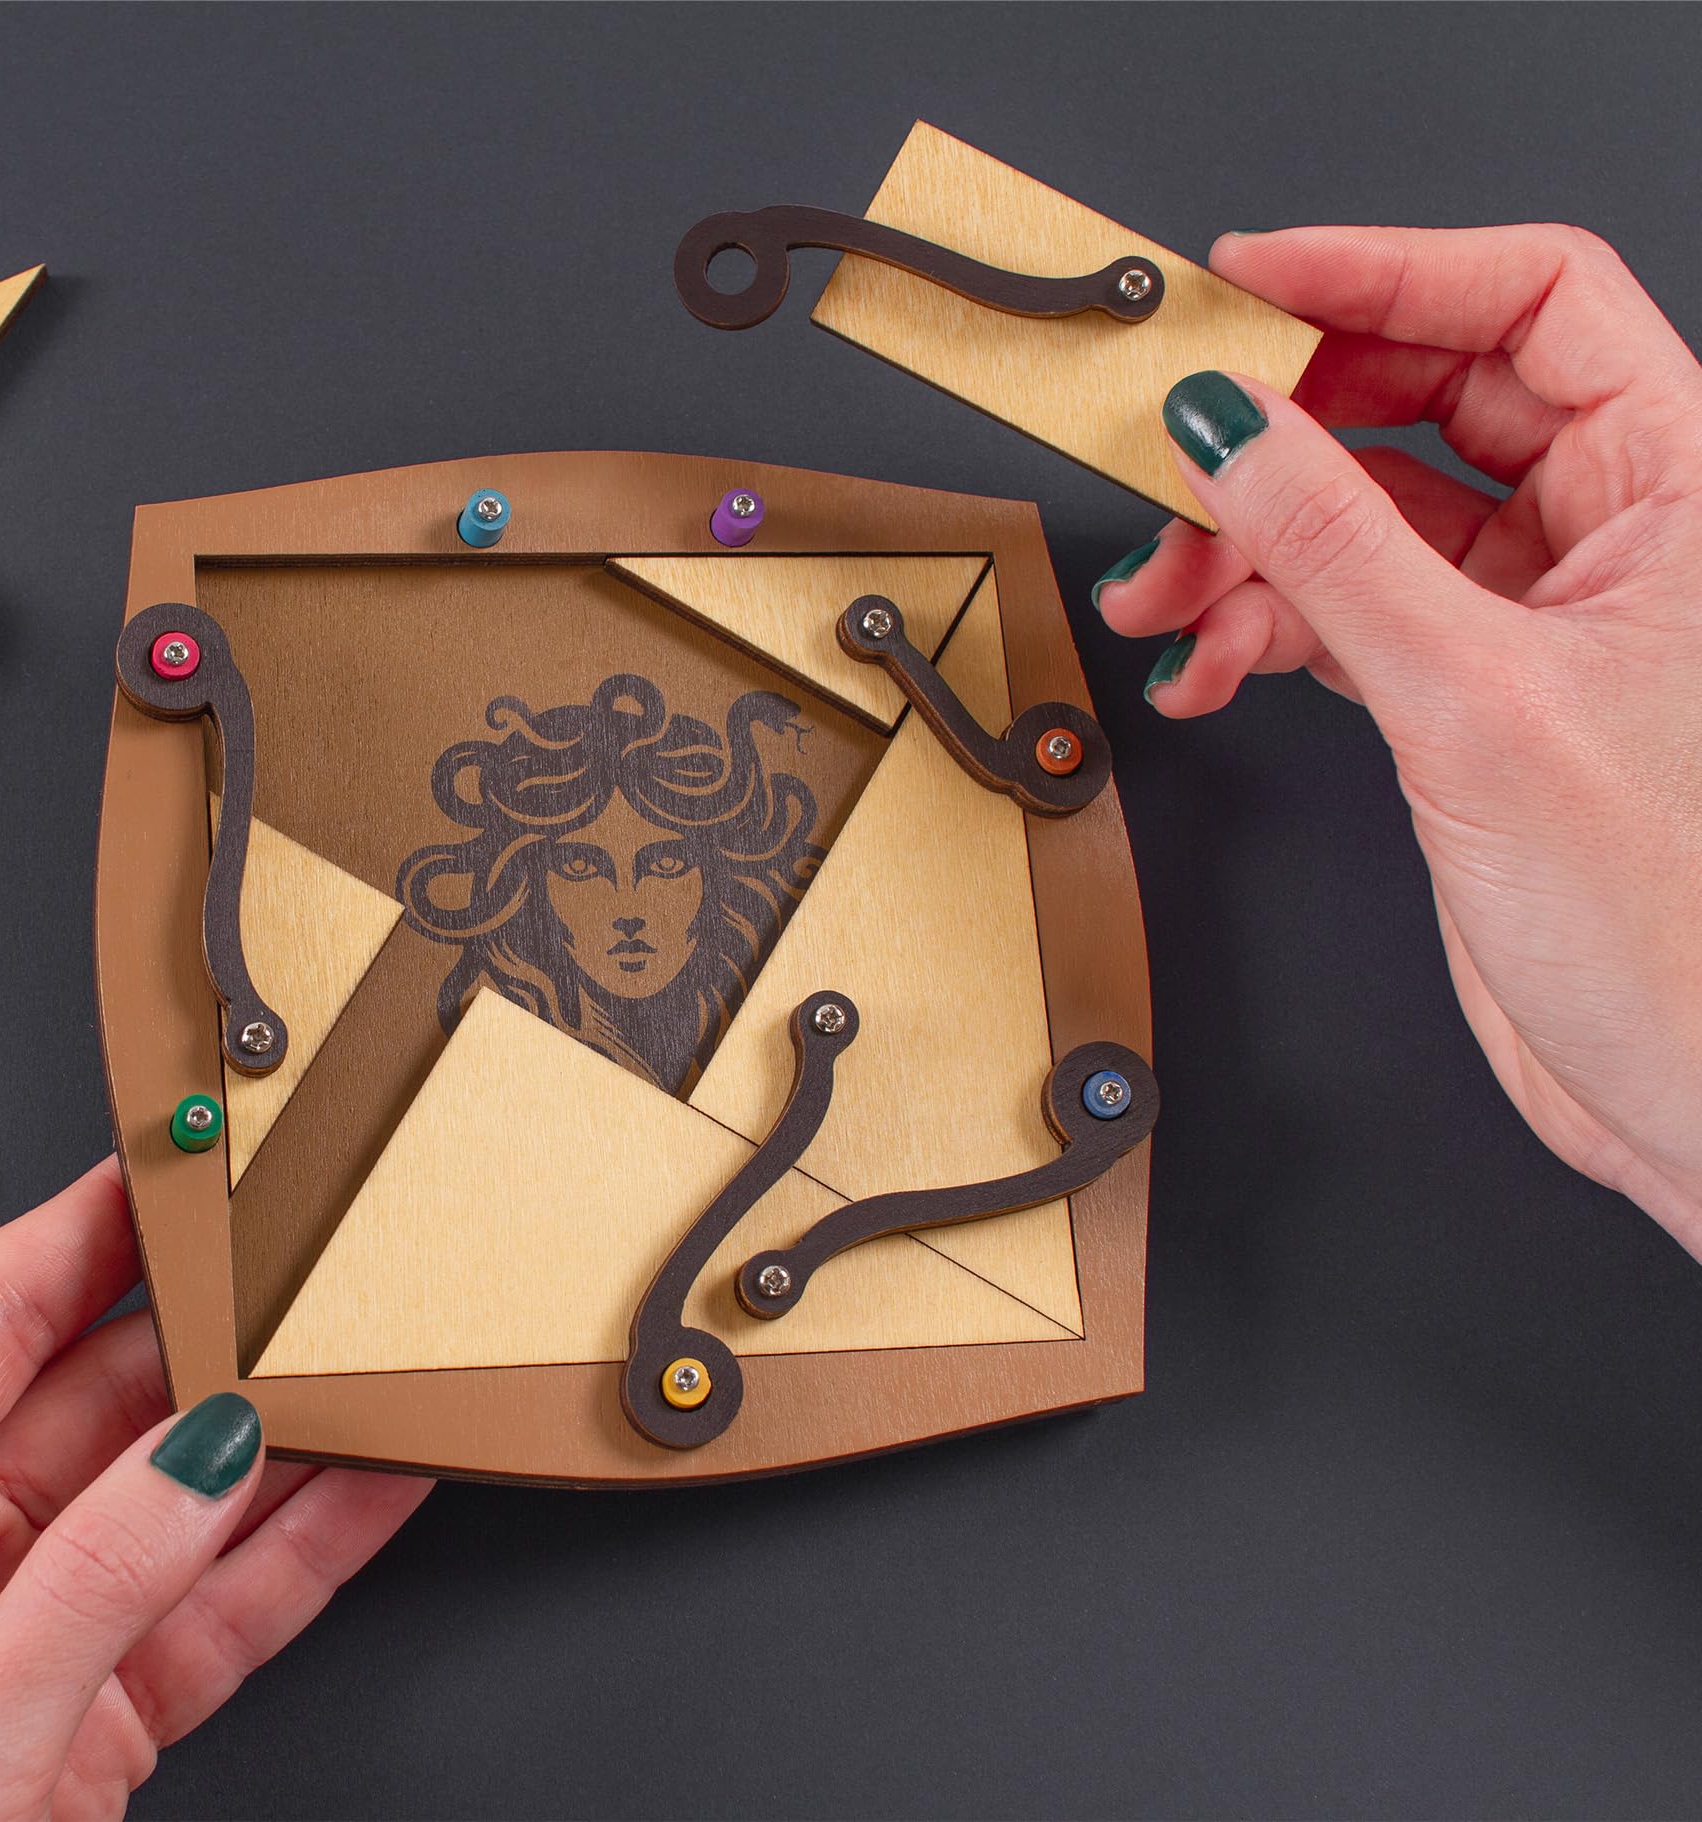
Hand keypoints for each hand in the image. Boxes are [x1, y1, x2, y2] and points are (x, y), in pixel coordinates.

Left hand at [0, 1158, 430, 1819]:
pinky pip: (210, 1612)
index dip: (81, 1230)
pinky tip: (368, 1491)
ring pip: (173, 1504)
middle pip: (96, 1401)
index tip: (169, 1157)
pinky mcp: (88, 1722)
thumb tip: (207, 1453)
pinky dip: (296, 1554)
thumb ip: (87, 1590)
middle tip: (308, 1264)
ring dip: (277, 1440)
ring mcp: (18, 1642)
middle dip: (208, 1332)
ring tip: (371, 1362)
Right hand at [1090, 224, 1701, 1256]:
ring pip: (1361, 512)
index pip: (1530, 302)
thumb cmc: (1676, 920)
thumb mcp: (1478, 702)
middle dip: (1282, 431)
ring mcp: (1535, 612)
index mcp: (1684, 485)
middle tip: (1172, 449)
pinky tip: (1207, 668)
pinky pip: (1341, 610)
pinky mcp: (1468, 692)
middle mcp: (1615, 531)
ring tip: (1167, 597)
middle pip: (1424, 398)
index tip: (1247, 284)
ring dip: (1244, 549)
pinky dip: (1259, 630)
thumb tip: (1230, 425)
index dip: (1383, 270)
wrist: (1688, 1084)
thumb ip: (1337, 549)